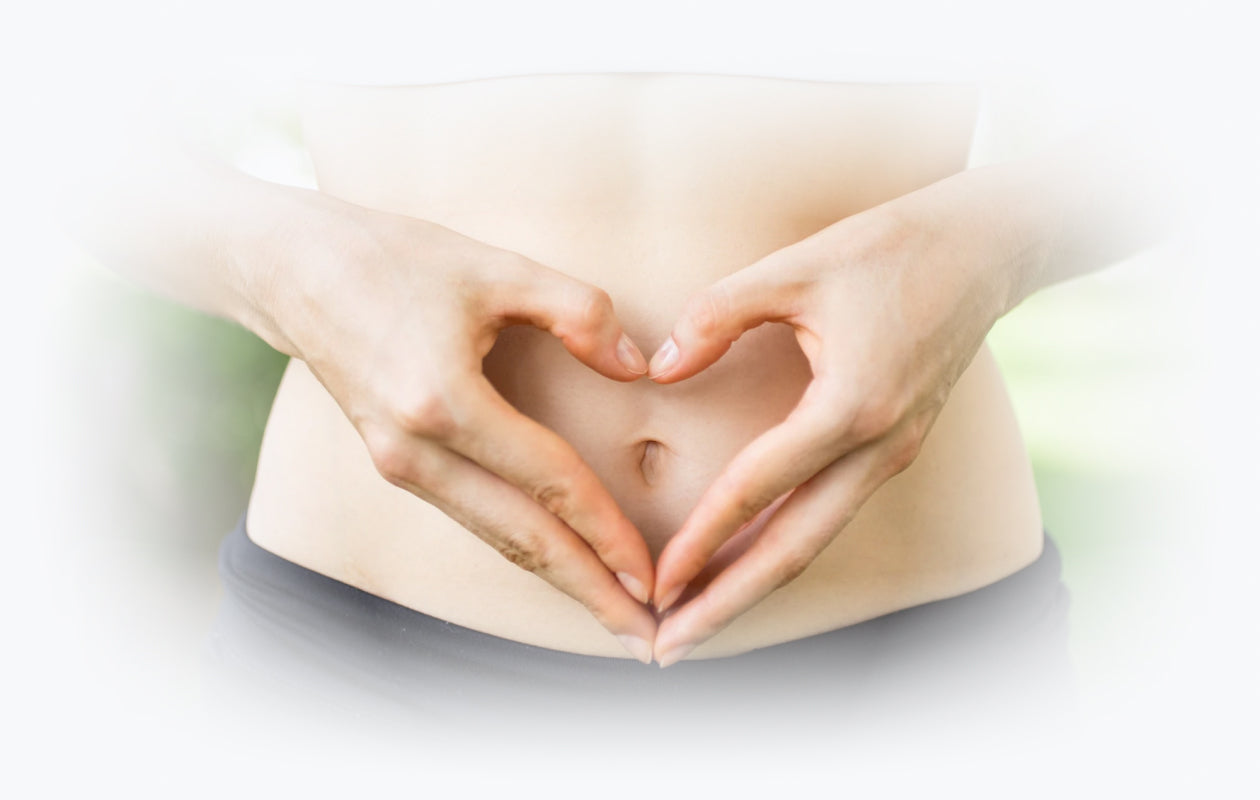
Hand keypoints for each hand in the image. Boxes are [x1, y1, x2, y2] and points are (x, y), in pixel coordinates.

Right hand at [253, 198, 657, 661]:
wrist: (291, 270)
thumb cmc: (394, 258)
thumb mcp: (495, 267)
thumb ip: (578, 311)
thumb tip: (638, 368)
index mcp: (442, 401)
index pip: (547, 483)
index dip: (606, 531)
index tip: (653, 573)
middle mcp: (415, 450)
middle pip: (521, 539)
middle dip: (589, 591)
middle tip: (647, 638)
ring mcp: (398, 464)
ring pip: (495, 538)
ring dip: (559, 579)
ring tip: (614, 614)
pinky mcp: (395, 463)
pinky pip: (472, 517)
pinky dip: (522, 547)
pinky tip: (560, 564)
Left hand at [645, 170, 1036, 665]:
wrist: (983, 249)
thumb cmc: (889, 249)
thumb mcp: (794, 268)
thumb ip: (717, 315)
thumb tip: (660, 368)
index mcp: (851, 406)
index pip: (758, 488)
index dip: (701, 539)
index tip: (656, 582)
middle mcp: (877, 447)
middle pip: (793, 549)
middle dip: (727, 601)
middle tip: (669, 645)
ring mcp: (891, 455)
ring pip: (814, 541)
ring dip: (754, 586)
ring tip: (698, 621)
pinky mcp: (893, 449)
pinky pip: (830, 515)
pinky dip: (783, 550)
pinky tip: (745, 565)